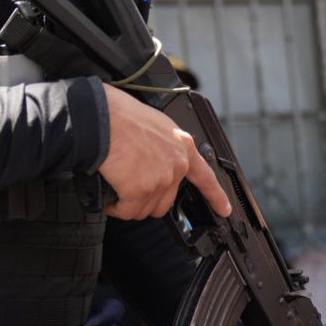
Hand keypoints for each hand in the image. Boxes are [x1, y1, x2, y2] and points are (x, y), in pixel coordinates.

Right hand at [99, 85, 231, 220]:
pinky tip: (111, 198)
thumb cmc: (120, 115)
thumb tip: (155, 161)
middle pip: (166, 201)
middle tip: (129, 188)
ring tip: (116, 187)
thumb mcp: (156, 125)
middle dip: (147, 200)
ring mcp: (160, 179)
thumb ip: (164, 146)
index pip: (206, 177)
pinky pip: (128, 211)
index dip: (216, 196)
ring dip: (129, 204)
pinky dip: (116, 208)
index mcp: (183, 146)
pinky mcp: (140, 190)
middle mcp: (176, 164)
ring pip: (145, 209)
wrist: (102, 118)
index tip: (224, 209)